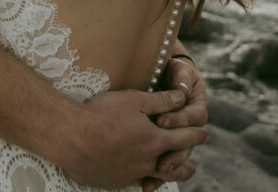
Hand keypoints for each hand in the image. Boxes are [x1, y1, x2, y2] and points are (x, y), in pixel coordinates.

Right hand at [62, 87, 207, 188]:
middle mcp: (146, 162)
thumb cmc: (102, 114)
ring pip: (156, 178)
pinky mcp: (115, 181)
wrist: (72, 138)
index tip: (205, 133)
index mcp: (154, 141)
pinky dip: (144, 180)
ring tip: (173, 174)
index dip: (196, 134)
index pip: (183, 138)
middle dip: (186, 164)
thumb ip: (161, 100)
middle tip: (193, 166)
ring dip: (168, 175)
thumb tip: (183, 97)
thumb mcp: (134, 99)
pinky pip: (136, 181)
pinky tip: (142, 177)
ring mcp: (131, 174)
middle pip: (174, 166)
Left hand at [141, 56, 207, 191]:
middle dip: (176, 154)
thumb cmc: (174, 71)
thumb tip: (182, 89)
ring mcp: (179, 137)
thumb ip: (182, 78)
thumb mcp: (179, 70)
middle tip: (162, 161)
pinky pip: (163, 162)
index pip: (194, 118)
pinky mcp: (165, 144)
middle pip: (188, 144)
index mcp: (197, 107)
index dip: (179, 120)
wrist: (165, 73)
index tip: (160, 120)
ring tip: (158, 174)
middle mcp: (191, 126)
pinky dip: (156, 175)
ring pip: (179, 156)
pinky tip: (146, 185)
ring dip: (169, 167)